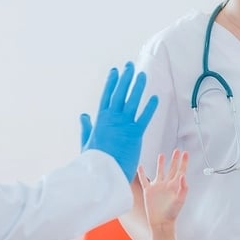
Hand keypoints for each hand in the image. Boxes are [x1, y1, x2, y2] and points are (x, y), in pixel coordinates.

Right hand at [80, 61, 158, 180]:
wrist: (102, 173)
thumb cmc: (93, 161)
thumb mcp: (86, 142)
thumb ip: (86, 127)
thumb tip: (83, 115)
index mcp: (100, 120)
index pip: (107, 96)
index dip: (111, 82)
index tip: (115, 71)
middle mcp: (112, 118)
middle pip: (119, 93)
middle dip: (125, 78)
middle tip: (130, 65)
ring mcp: (123, 125)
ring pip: (132, 101)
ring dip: (138, 87)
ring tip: (142, 75)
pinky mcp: (135, 134)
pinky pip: (144, 117)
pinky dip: (150, 107)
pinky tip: (155, 98)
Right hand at [138, 150, 188, 227]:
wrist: (160, 222)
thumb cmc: (171, 214)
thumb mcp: (180, 200)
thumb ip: (182, 188)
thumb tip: (183, 175)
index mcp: (175, 186)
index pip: (181, 170)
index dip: (183, 162)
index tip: (185, 153)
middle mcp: (167, 184)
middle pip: (171, 168)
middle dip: (174, 159)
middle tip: (177, 151)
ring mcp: (158, 187)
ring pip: (159, 171)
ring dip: (161, 163)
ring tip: (162, 155)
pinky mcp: (149, 191)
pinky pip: (144, 179)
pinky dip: (142, 173)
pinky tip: (140, 167)